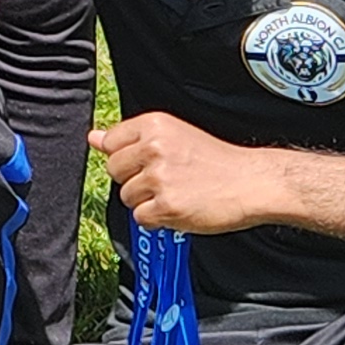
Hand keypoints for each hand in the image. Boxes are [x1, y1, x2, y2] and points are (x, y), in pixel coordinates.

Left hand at [92, 112, 278, 235]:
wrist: (251, 182)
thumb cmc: (216, 161)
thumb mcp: (173, 135)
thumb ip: (131, 139)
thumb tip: (93, 138)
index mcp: (154, 125)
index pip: (110, 143)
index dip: (127, 157)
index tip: (149, 162)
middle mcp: (153, 147)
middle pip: (114, 171)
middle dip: (135, 180)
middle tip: (167, 179)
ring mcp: (159, 178)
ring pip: (127, 197)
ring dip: (147, 201)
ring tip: (177, 193)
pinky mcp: (167, 206)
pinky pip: (141, 219)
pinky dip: (158, 220)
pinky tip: (179, 208)